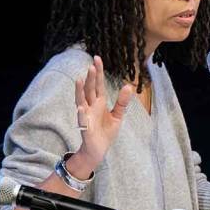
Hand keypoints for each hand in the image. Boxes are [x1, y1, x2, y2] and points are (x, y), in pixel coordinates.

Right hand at [72, 54, 134, 175]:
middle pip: (90, 89)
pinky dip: (82, 114)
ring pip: (81, 101)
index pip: (98, 84)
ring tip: (80, 80)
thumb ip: (122, 102)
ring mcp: (86, 116)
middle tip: (92, 65)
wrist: (98, 150)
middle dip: (91, 78)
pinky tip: (81, 107)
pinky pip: (83, 120)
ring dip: (80, 91)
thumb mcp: (117, 116)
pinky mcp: (85, 128)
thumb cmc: (105, 132)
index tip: (97, 58)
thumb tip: (129, 86)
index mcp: (99, 102)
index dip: (98, 72)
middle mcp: (90, 107)